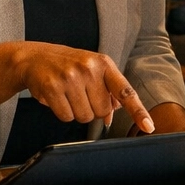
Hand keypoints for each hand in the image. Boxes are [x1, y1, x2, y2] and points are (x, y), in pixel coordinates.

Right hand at [9, 43, 153, 132]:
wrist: (34, 58)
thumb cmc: (68, 66)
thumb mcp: (92, 70)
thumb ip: (108, 91)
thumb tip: (114, 114)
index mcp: (104, 64)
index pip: (125, 91)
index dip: (138, 111)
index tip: (149, 126)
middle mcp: (89, 68)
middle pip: (102, 112)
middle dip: (92, 109)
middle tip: (79, 94)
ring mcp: (70, 77)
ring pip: (85, 117)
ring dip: (76, 111)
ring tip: (67, 94)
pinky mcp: (53, 87)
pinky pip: (66, 117)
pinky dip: (62, 112)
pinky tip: (56, 97)